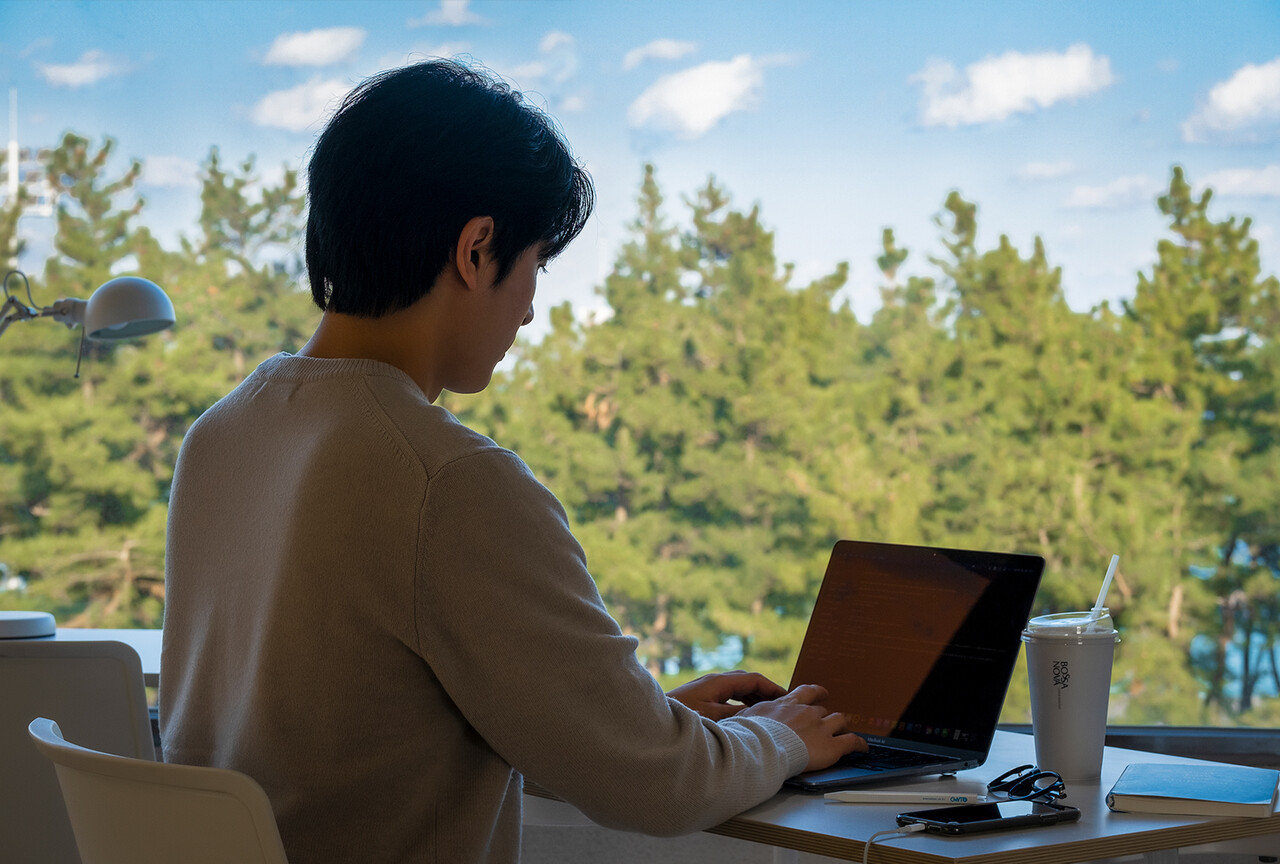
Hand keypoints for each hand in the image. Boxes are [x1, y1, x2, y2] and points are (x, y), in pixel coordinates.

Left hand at [666, 671, 787, 720]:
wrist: (650, 721)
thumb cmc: (680, 719)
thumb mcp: (713, 720)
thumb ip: (737, 715)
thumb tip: (758, 714)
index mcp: (718, 682)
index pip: (753, 678)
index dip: (772, 687)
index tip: (788, 697)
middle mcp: (713, 682)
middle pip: (746, 681)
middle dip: (765, 691)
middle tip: (783, 704)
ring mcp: (706, 689)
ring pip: (737, 689)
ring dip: (753, 697)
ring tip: (769, 710)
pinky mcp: (700, 699)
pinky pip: (727, 697)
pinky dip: (741, 703)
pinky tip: (746, 716)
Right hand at [738, 684, 867, 771]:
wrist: (763, 749)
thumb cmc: (750, 735)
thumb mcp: (745, 718)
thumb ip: (749, 715)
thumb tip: (738, 717)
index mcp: (787, 704)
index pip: (806, 692)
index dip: (817, 693)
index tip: (821, 694)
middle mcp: (807, 712)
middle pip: (823, 709)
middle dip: (825, 716)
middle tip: (826, 724)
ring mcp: (821, 728)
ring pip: (839, 721)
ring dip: (840, 726)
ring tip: (843, 732)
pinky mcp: (831, 746)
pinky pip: (852, 741)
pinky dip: (859, 744)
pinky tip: (863, 748)